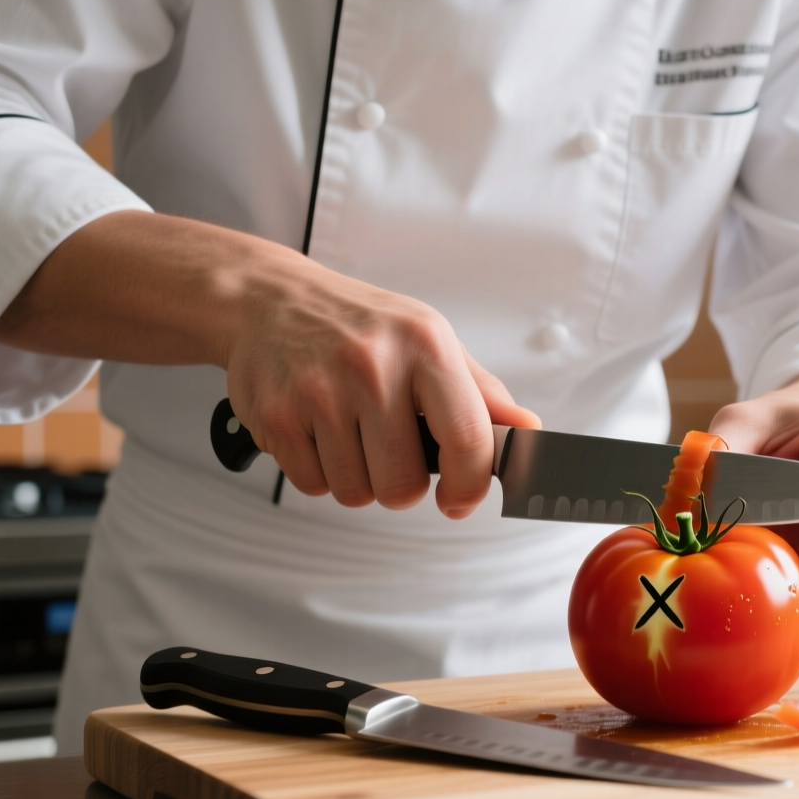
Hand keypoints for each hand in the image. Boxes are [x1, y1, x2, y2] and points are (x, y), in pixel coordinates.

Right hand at [221, 254, 538, 516]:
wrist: (269, 299)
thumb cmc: (361, 325)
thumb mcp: (429, 340)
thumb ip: (481, 393)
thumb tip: (529, 432)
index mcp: (424, 345)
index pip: (466, 439)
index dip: (470, 486)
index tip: (460, 499)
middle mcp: (373, 366)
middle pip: (402, 486)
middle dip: (401, 485)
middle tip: (390, 451)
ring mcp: (319, 391)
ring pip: (356, 492)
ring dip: (358, 478)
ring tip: (350, 433)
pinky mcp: (277, 416)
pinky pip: (313, 485)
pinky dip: (320, 471)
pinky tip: (318, 431)